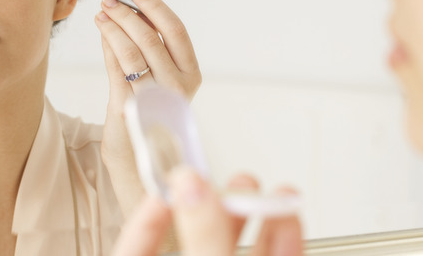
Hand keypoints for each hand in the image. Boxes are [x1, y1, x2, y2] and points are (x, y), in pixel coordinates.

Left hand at [95, 0, 201, 213]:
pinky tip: (102, 34)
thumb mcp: (158, 80)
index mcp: (191, 75)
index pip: (176, 31)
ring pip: (132, 51)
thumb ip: (149, 50)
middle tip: (110, 1)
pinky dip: (108, 46)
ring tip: (101, 14)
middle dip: (128, 14)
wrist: (139, 159)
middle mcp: (178, 87)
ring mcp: (155, 98)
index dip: (156, 8)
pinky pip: (117, 68)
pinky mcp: (132, 108)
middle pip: (152, 38)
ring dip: (114, 27)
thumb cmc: (149, 115)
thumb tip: (131, 12)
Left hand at [111, 168, 302, 255]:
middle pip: (195, 239)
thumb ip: (201, 239)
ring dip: (251, 213)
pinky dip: (284, 238)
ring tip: (254, 186)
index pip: (135, 251)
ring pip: (238, 249)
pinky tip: (287, 216)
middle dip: (209, 203)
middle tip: (214, 174)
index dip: (145, 217)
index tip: (165, 189)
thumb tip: (190, 186)